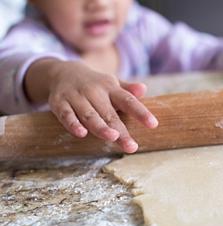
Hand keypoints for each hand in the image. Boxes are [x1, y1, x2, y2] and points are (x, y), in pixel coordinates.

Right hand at [26, 59, 157, 152]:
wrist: (62, 72)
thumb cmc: (95, 85)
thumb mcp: (113, 84)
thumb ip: (128, 90)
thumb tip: (144, 89)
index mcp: (111, 88)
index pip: (128, 101)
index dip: (141, 112)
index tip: (153, 124)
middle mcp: (94, 92)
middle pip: (109, 114)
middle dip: (121, 130)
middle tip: (132, 146)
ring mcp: (76, 97)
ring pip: (89, 115)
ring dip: (100, 127)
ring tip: (112, 138)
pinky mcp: (59, 103)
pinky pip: (66, 115)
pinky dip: (72, 124)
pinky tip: (81, 134)